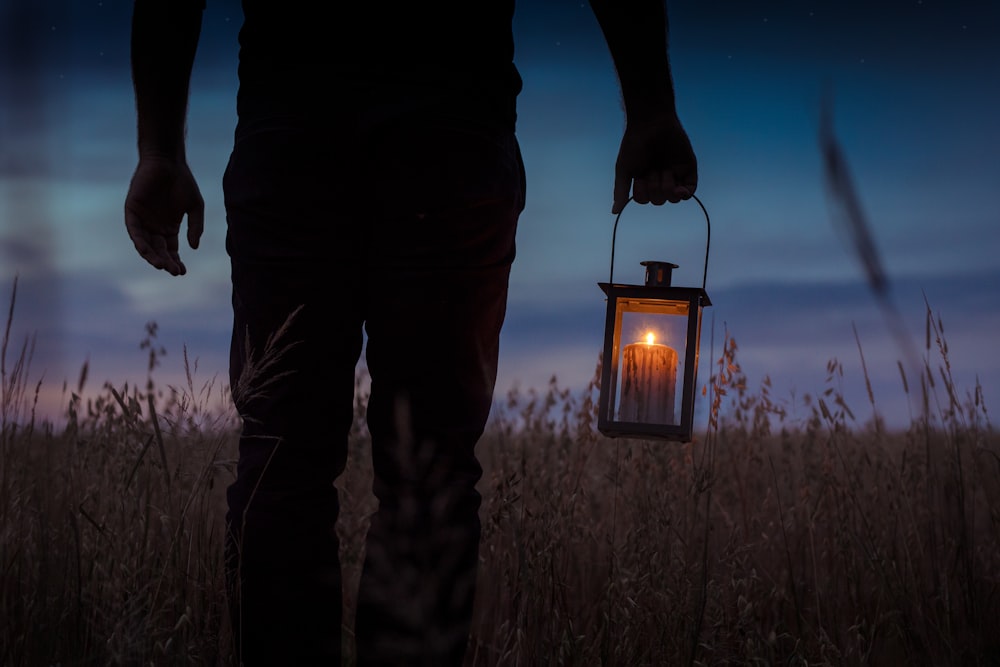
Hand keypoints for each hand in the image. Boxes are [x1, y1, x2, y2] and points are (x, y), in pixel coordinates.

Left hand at [124, 155, 204, 275]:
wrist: (168, 162)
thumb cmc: (183, 181)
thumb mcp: (195, 207)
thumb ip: (195, 227)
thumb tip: (193, 247)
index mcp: (169, 227)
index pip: (170, 250)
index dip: (175, 262)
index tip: (182, 272)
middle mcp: (155, 226)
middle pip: (158, 250)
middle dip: (165, 261)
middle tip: (173, 271)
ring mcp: (143, 220)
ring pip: (145, 244)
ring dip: (151, 256)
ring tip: (160, 265)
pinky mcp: (132, 211)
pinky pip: (134, 231)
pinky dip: (139, 242)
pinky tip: (147, 252)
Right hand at [612, 112, 697, 213]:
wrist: (652, 122)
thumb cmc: (634, 144)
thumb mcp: (624, 169)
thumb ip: (620, 191)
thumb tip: (615, 212)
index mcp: (644, 179)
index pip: (644, 200)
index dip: (642, 193)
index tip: (639, 176)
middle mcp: (659, 178)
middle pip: (660, 201)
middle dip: (654, 188)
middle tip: (652, 170)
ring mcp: (675, 174)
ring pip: (674, 198)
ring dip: (667, 188)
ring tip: (664, 170)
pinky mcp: (688, 168)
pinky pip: (690, 190)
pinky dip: (685, 194)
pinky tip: (679, 189)